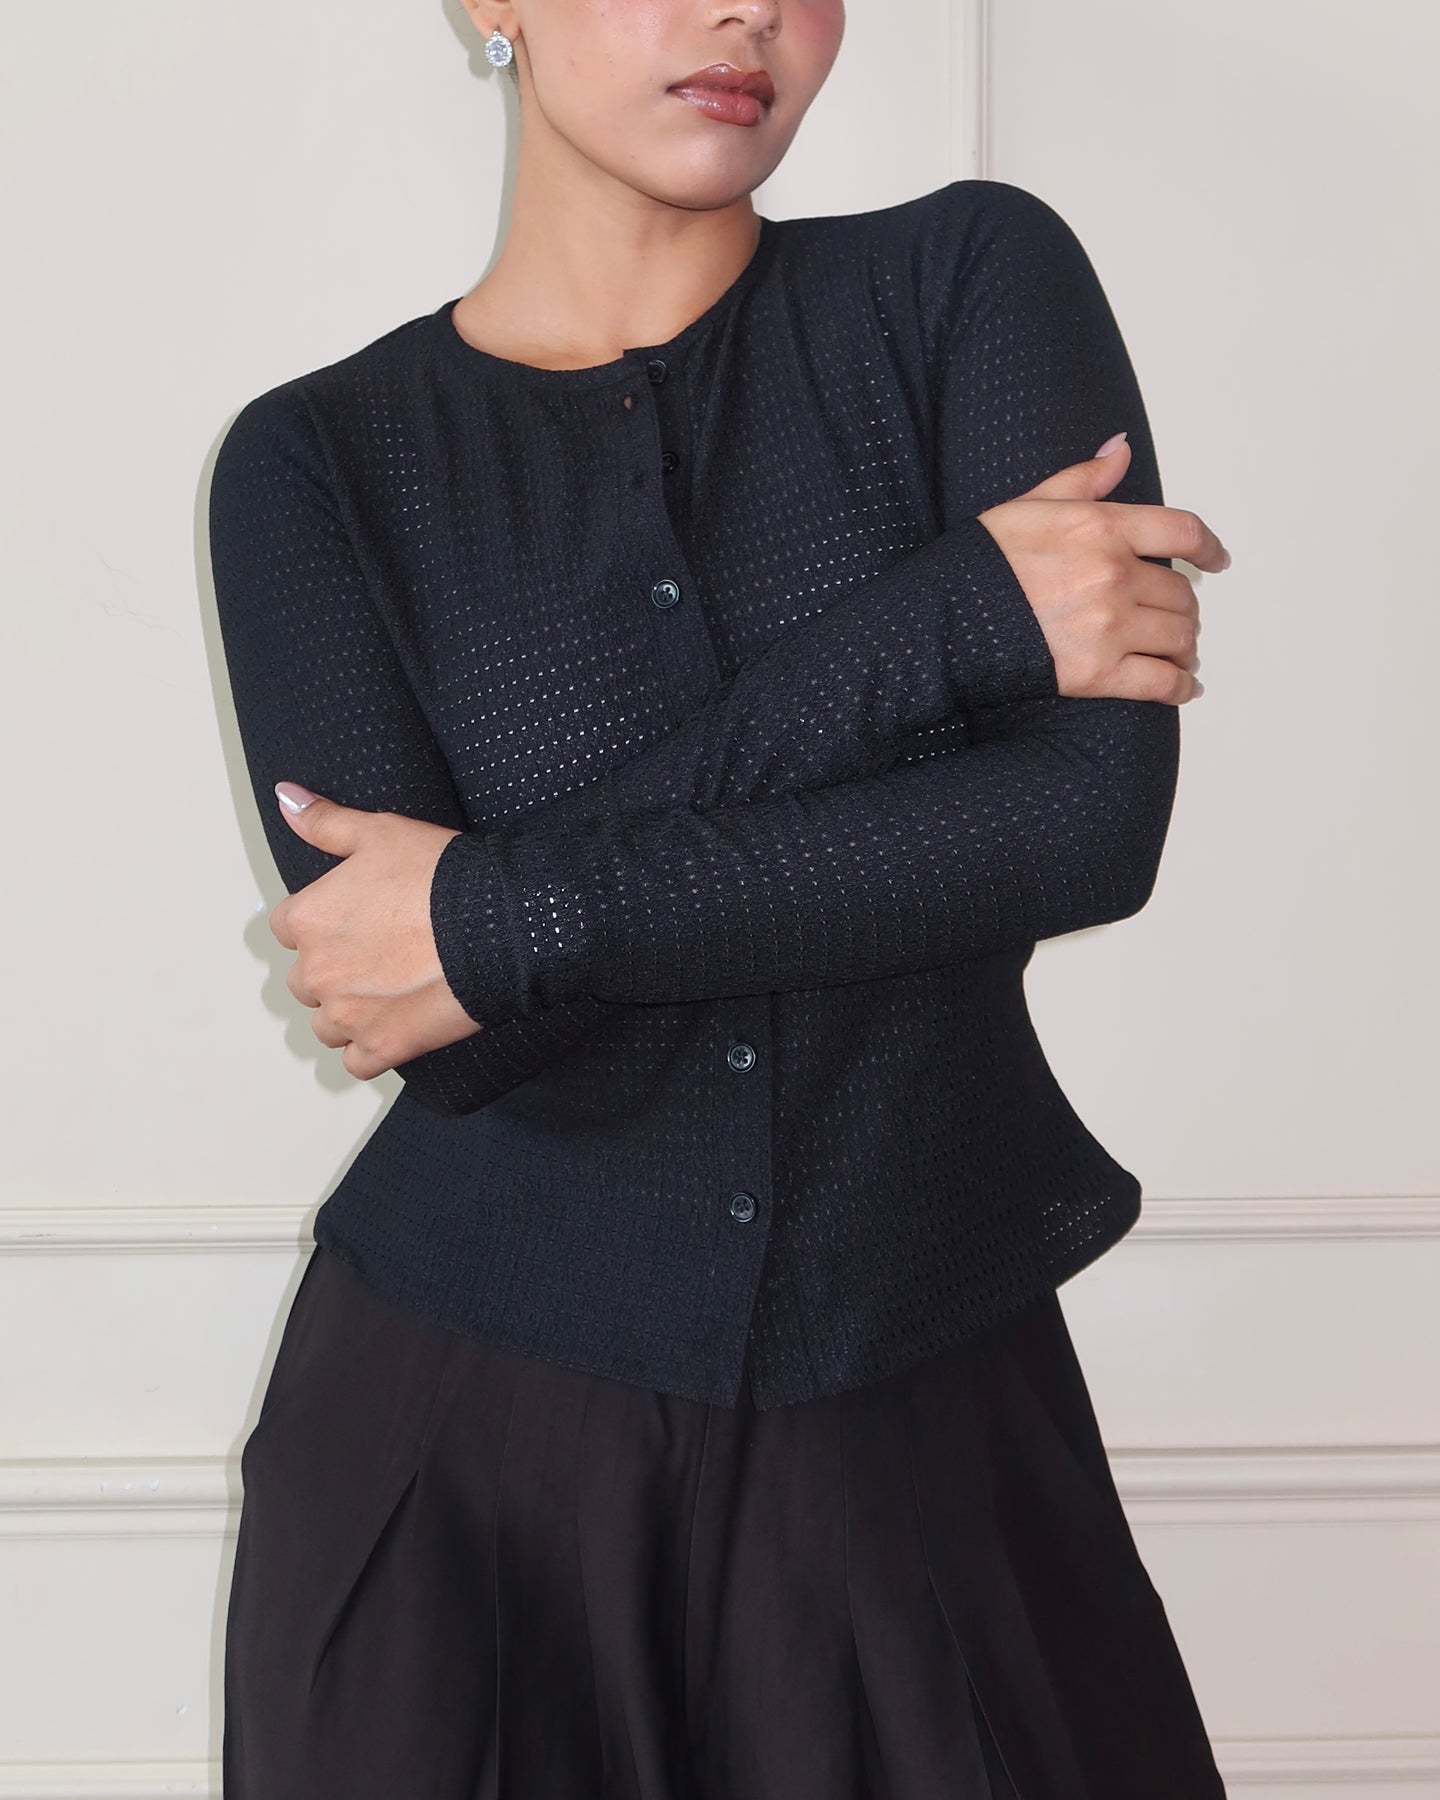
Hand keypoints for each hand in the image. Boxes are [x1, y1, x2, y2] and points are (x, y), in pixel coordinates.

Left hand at [267, 782, 480, 1080]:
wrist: (497, 923)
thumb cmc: (442, 876)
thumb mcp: (380, 832)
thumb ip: (325, 822)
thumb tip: (286, 798)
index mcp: (307, 920)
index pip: (286, 928)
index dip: (322, 923)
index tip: (354, 920)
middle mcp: (316, 972)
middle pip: (305, 980)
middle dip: (334, 970)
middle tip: (380, 955)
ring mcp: (347, 1016)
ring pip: (326, 1025)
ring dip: (348, 1013)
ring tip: (389, 993)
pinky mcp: (381, 1049)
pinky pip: (355, 1063)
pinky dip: (371, 1050)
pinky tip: (396, 1028)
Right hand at [977, 433, 1229, 703]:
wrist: (941, 622)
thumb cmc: (978, 565)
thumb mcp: (1027, 506)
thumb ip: (1082, 481)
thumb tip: (1121, 449)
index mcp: (1101, 528)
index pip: (1182, 532)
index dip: (1208, 548)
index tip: (1216, 561)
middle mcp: (1113, 576)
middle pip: (1180, 592)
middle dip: (1184, 606)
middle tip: (1177, 617)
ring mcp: (1109, 627)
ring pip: (1179, 636)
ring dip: (1186, 645)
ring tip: (1181, 651)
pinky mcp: (1097, 674)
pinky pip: (1161, 682)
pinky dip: (1181, 687)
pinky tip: (1185, 686)